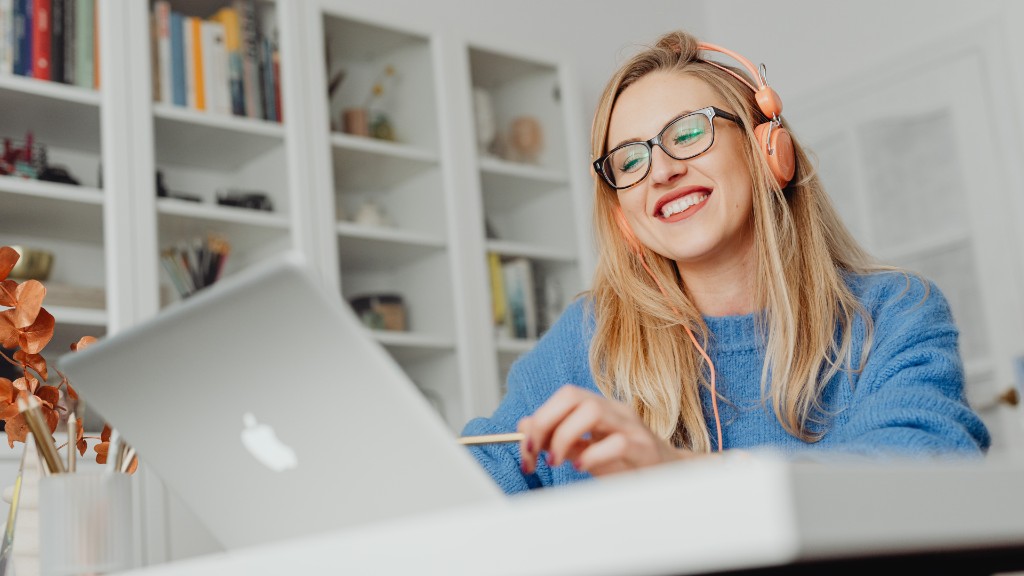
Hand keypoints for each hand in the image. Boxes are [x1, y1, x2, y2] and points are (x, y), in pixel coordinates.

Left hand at [517, 385, 695, 476]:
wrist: (671, 477)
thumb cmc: (628, 463)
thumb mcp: (587, 450)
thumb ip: (559, 437)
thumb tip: (524, 426)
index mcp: (601, 407)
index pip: (565, 396)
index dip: (539, 418)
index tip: (526, 448)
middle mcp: (616, 411)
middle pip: (573, 396)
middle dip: (545, 422)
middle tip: (536, 452)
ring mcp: (632, 427)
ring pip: (592, 411)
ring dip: (564, 436)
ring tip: (557, 461)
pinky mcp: (644, 449)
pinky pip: (616, 443)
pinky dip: (591, 456)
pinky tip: (582, 468)